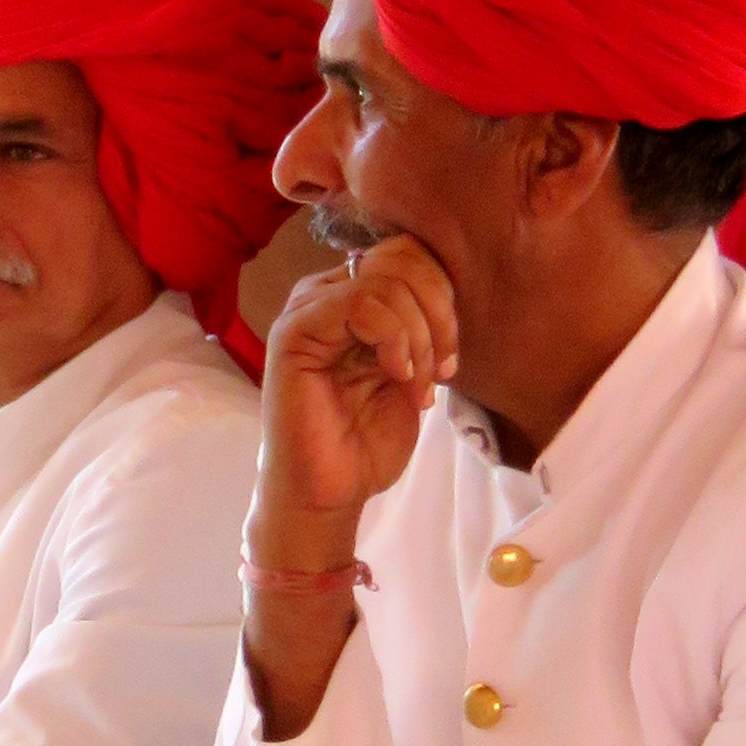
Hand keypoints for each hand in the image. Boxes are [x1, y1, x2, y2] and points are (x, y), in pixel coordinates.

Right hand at [256, 233, 459, 530]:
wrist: (332, 492)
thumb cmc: (367, 440)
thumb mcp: (413, 371)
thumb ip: (422, 325)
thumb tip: (446, 288)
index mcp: (356, 296)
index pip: (409, 254)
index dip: (443, 296)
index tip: (451, 357)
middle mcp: (329, 293)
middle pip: (403, 257)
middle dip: (438, 314)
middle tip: (442, 371)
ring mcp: (308, 309)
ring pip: (386, 280)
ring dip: (419, 335)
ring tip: (417, 384)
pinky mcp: (294, 331)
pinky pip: (359, 301)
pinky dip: (394, 337)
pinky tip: (396, 375)